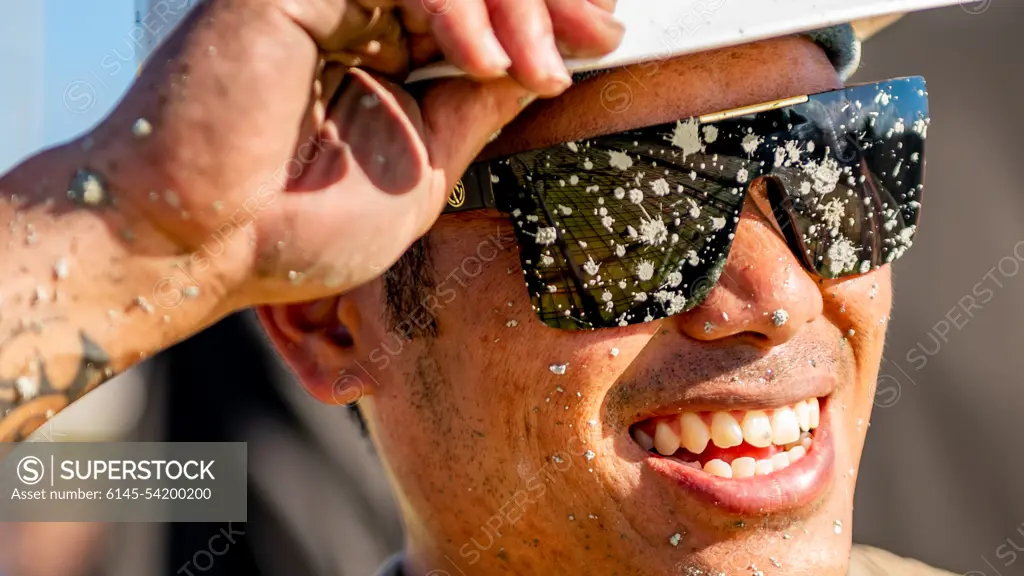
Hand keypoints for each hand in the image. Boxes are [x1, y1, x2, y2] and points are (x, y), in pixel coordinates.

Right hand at [82, 0, 622, 315]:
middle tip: (593, 34)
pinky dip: (453, 1)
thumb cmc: (297, 229)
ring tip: (534, 68)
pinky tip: (480, 60)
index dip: (545, 8)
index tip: (598, 37)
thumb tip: (541, 72)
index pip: (479, 1)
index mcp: (382, 47)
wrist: (198, 251)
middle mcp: (354, 7)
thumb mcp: (424, 170)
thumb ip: (475, 110)